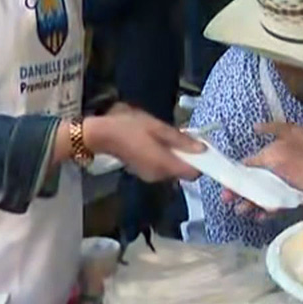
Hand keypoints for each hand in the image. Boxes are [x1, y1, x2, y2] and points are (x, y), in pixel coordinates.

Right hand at [83, 112, 202, 181]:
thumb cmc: (129, 127)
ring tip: (169, 136)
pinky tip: (158, 142)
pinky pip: (163, 168)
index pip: (193, 173)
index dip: (201, 162)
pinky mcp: (144, 173)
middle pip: (184, 172)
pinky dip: (166, 158)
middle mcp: (159, 176)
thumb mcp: (158, 127)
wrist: (101, 134)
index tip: (201, 146)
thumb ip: (181, 140)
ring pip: (173, 169)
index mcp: (164, 165)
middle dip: (188, 156)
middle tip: (184, 136)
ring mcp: (150, 176)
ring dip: (177, 156)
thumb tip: (202, 148)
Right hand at [221, 123, 302, 216]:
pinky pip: (277, 205)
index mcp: (269, 156)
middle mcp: (273, 172)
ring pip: (261, 197)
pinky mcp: (293, 195)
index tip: (224, 185)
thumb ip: (272, 129)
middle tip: (227, 200)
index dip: (235, 176)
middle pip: (251, 185)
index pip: (247, 168)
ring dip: (250, 204)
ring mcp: (282, 185)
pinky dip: (268, 212)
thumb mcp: (291, 131)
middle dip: (239, 193)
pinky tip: (259, 216)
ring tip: (240, 211)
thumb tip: (253, 127)